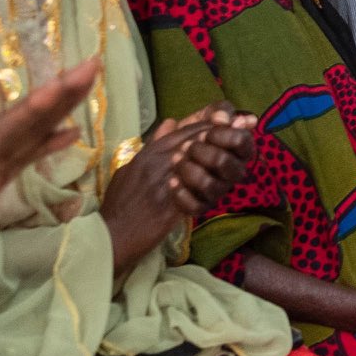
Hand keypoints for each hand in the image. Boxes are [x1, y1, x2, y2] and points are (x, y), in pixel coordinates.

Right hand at [101, 102, 257, 274]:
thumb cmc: (120, 202)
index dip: (207, 125)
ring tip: (233, 159)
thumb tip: (170, 122)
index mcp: (148, 153)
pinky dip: (210, 188)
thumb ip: (153, 145)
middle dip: (220, 136)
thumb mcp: (132, 168)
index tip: (226, 122)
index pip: (183, 131)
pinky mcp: (170, 206)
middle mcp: (157, 164)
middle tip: (243, 131)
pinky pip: (196, 192)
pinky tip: (220, 185)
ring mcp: (164, 183)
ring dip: (219, 161)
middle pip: (196, 142)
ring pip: (200, 163)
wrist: (112, 234)